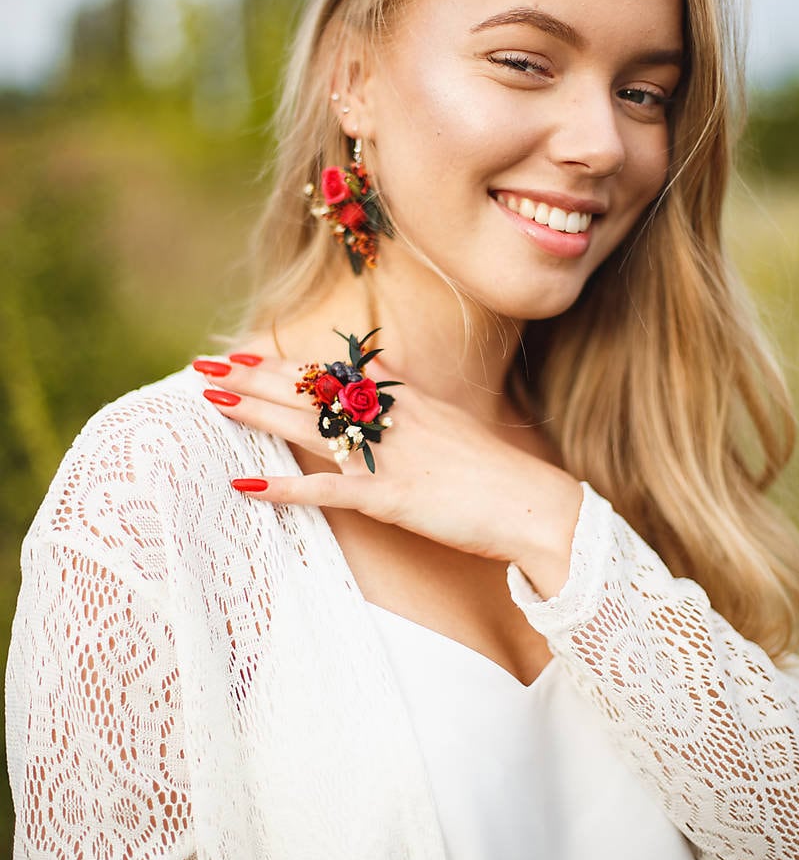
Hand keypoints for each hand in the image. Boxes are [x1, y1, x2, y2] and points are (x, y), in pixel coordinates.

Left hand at [195, 353, 582, 597]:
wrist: (534, 505)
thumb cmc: (494, 473)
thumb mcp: (450, 423)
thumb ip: (410, 403)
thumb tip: (382, 377)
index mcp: (405, 397)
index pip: (332, 370)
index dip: (282, 363)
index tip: (243, 354)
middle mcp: (391, 415)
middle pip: (309, 388)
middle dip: (252, 375)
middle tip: (204, 364)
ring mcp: (388, 454)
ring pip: (308, 424)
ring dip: (255, 412)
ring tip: (211, 399)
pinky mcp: (390, 495)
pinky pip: (326, 488)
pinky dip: (284, 486)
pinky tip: (246, 483)